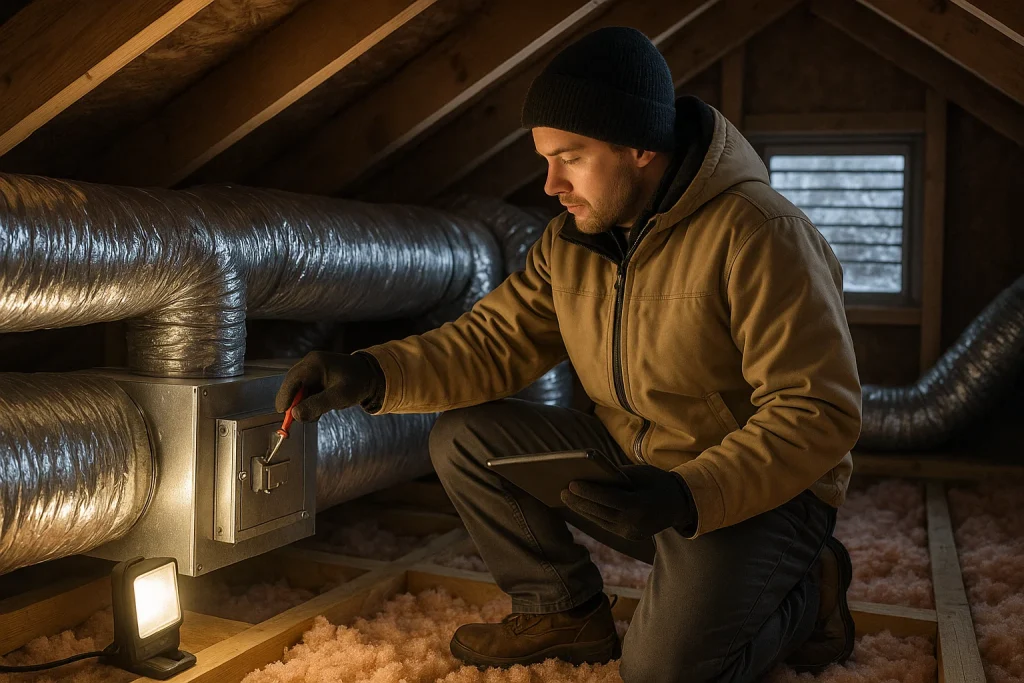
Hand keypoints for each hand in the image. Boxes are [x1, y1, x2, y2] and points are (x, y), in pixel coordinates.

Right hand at [275, 351, 382, 421]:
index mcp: (314, 363)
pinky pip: (306, 392)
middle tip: (298, 419)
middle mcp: (310, 364)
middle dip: (294, 403)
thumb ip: (317, 405)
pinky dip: (309, 403)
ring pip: (298, 391)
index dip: (285, 396)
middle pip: (292, 385)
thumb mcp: (339, 396)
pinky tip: (321, 409)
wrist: (370, 376)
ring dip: (303, 405)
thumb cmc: (357, 383)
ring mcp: (311, 371)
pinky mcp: (314, 379)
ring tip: (318, 414)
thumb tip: (295, 415)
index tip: (282, 412)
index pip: (292, 379)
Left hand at [560, 464, 696, 540]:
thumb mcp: (641, 473)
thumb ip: (617, 475)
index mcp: (641, 506)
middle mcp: (636, 524)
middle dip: (579, 502)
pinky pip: (606, 525)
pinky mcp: (629, 537)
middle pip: (601, 513)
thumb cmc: (657, 482)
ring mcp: (632, 533)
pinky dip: (592, 514)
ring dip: (581, 510)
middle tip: (561, 490)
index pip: (610, 499)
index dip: (590, 492)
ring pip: (600, 521)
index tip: (571, 483)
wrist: (680, 504)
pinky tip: (579, 505)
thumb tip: (590, 475)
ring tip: (565, 498)